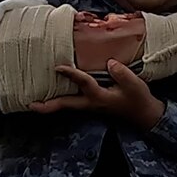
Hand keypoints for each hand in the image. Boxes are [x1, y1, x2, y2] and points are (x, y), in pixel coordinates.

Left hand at [32, 62, 164, 129]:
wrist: (144, 114)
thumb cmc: (139, 100)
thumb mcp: (134, 85)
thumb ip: (122, 73)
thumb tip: (108, 62)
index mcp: (101, 97)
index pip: (84, 83)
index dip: (71, 74)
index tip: (58, 67)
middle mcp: (92, 103)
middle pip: (67, 105)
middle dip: (49, 106)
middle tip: (31, 105)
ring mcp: (91, 105)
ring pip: (68, 105)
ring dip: (51, 104)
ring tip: (34, 102)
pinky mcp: (92, 104)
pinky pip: (73, 102)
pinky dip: (61, 100)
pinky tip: (54, 94)